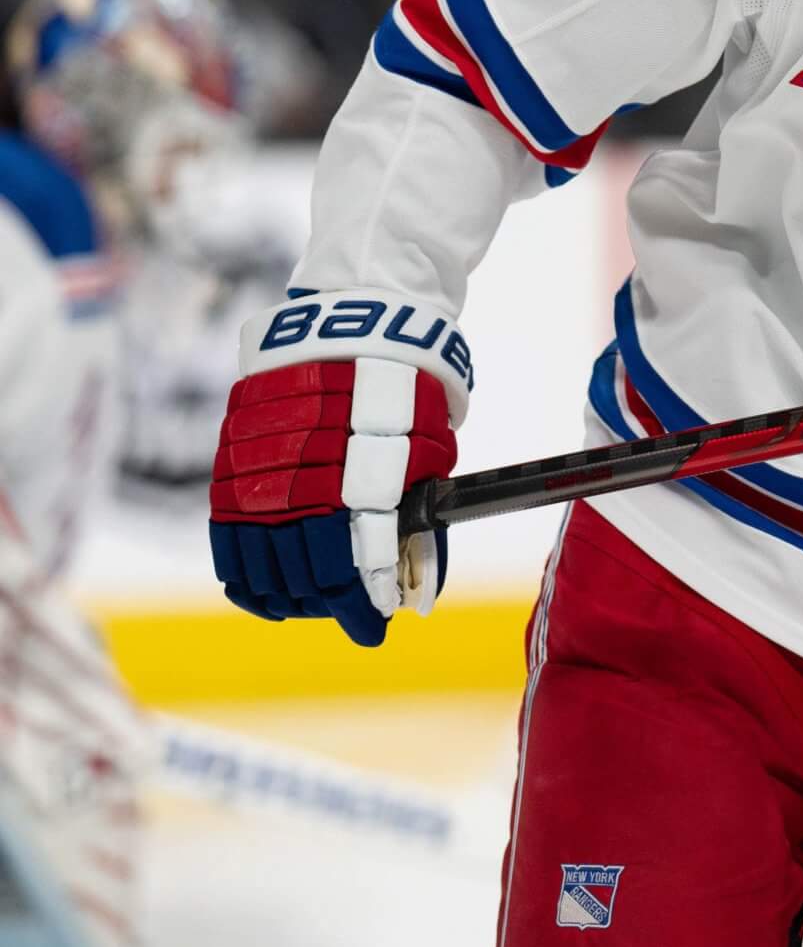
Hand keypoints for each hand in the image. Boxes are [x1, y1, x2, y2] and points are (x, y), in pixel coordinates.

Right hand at [208, 292, 469, 645]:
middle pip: (306, 569)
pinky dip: (244, 575)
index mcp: (360, 475)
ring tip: (312, 608)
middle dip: (331, 605)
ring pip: (262, 561)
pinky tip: (263, 596)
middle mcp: (304, 476)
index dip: (364, 605)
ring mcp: (260, 469)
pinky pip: (228, 537)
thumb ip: (419, 516)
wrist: (353, 321)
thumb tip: (419, 588)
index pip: (354, 564)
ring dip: (289, 597)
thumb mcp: (430, 449)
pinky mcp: (232, 461)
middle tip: (350, 616)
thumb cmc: (407, 389)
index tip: (376, 625)